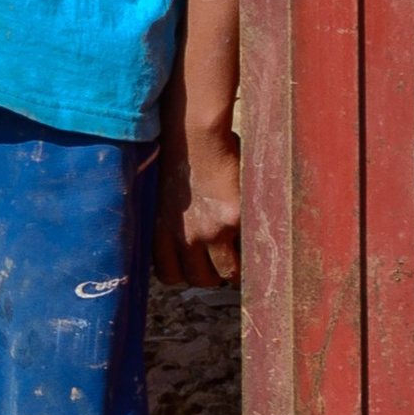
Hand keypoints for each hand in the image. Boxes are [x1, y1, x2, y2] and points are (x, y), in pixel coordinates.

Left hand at [155, 114, 240, 284]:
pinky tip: (252, 235)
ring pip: (223, 272)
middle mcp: (182, 235)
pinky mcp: (231, 220)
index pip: (168, 274)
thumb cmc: (182, 157)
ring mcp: (207, 230)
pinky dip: (250, 250)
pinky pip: (245, 250)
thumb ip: (175, 222)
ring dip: (233, 269)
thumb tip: (191, 239)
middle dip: (212, 275)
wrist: (195, 135)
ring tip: (241, 254)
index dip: (185, 272)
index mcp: (161, 229)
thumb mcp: (167, 197)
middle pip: (197, 279)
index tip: (196, 264)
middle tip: (223, 260)